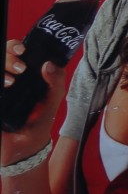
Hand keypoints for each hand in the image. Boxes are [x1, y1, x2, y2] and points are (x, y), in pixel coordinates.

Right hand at [2, 41, 60, 160]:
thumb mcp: (52, 101)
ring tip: (13, 80)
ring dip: (3, 66)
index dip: (14, 46)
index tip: (23, 49)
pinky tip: (5, 86)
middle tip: (21, 67)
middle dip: (9, 54)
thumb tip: (48, 64)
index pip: (12, 52)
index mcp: (20, 75)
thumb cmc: (38, 121)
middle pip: (1, 56)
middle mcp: (6, 79)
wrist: (24, 147)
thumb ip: (56, 82)